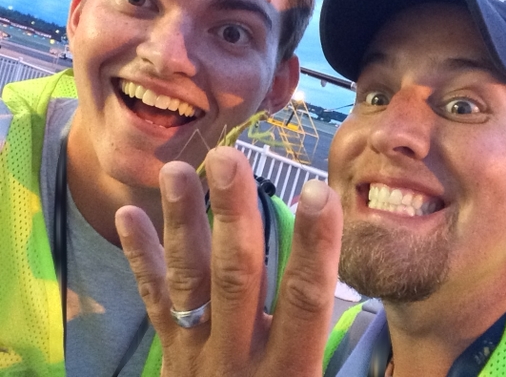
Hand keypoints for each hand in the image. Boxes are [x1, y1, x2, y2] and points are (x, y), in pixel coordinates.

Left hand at [115, 146, 342, 375]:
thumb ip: (328, 346)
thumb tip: (369, 319)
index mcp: (288, 369)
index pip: (305, 300)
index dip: (314, 246)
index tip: (318, 191)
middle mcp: (238, 356)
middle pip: (237, 278)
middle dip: (233, 217)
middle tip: (229, 160)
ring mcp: (196, 351)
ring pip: (189, 282)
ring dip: (181, 224)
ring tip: (176, 173)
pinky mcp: (170, 350)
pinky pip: (154, 302)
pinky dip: (140, 259)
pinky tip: (127, 216)